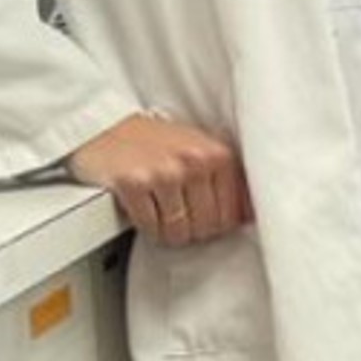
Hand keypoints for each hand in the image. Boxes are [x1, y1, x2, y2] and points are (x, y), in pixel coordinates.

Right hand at [66, 111, 252, 247]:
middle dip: (193, 231)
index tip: (206, 222)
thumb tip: (250, 217)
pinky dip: (147, 227)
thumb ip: (229, 182)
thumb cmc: (158, 142)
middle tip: (180, 219)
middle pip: (206, 226)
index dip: (218, 226)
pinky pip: (150, 226)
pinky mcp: (134, 183)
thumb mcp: (201, 152)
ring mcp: (164, 172)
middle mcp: (195, 162)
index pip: (232, 214)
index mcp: (218, 154)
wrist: (110, 127)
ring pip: (178, 231)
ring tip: (163, 215)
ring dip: (168, 233)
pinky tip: (146, 212)